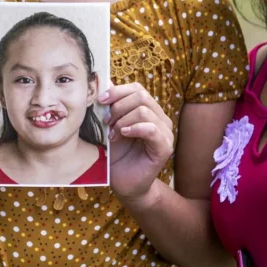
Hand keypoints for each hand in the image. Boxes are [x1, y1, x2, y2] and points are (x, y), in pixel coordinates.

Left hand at [101, 83, 173, 200]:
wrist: (124, 184)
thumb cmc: (117, 156)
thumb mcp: (110, 126)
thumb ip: (111, 106)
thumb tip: (104, 82)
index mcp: (149, 110)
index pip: (137, 89)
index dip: (118, 91)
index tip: (101, 100)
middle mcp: (160, 118)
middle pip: (141, 96)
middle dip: (118, 107)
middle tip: (106, 122)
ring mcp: (165, 133)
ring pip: (144, 111)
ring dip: (122, 120)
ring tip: (112, 134)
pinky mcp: (165, 148)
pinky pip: (152, 129)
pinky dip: (134, 128)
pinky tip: (122, 135)